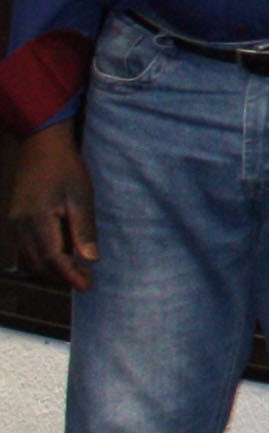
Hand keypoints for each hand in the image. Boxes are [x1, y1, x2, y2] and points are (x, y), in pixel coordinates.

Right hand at [10, 124, 95, 291]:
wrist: (41, 145)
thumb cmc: (66, 168)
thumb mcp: (81, 198)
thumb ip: (84, 230)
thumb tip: (90, 260)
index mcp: (36, 220)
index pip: (52, 259)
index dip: (70, 275)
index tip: (88, 286)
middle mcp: (20, 225)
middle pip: (39, 264)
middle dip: (62, 275)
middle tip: (86, 279)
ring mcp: (15, 222)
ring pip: (31, 258)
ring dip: (52, 267)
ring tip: (77, 268)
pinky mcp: (16, 218)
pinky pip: (27, 246)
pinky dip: (44, 255)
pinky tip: (64, 251)